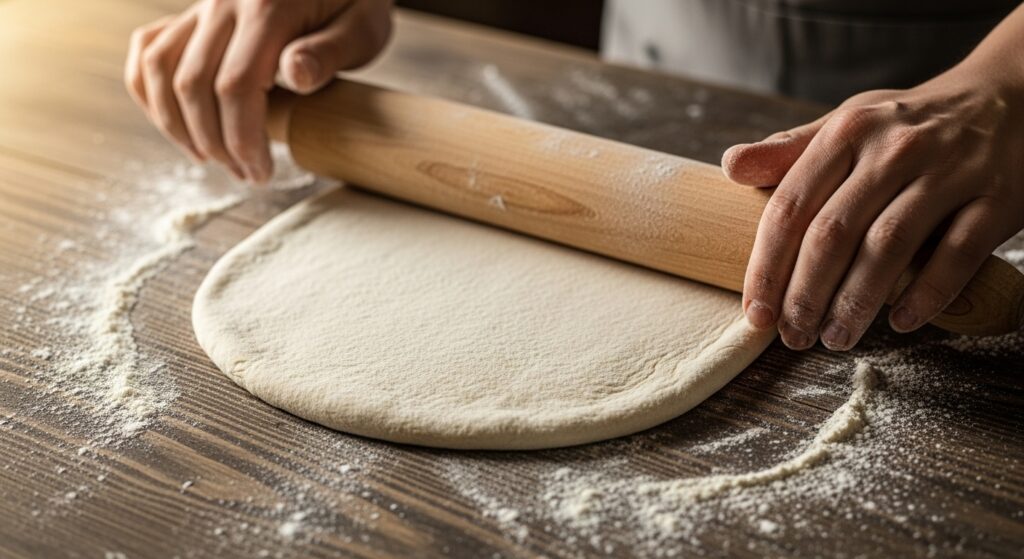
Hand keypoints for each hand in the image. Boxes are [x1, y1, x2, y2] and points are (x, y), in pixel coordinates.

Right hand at [125, 0, 392, 181]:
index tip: (262, 172)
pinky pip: (149, 48)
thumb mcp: (363, 27)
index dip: (242, 138)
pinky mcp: (193, 13)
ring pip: (161, 69)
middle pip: (193, 84)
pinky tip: (176, 123)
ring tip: (212, 158)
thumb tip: (294, 75)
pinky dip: (150, 90)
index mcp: (268, 6)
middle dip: (215, 142)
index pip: (236, 85)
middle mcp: (224, 1)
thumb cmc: (357, 2)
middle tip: (247, 174)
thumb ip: (329, 52)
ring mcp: (203, 5)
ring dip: (178, 125)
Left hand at [722, 66, 1023, 350]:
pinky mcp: (996, 199)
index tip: (755, 312)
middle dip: (805, 295)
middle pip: (833, 234)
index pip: (791, 207)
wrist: (1009, 98)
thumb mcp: (848, 124)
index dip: (766, 266)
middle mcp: (894, 149)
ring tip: (835, 339)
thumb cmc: (908, 125)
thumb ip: (790, 151)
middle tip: (793, 336)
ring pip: (888, 247)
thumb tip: (730, 167)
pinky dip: (926, 294)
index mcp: (847, 132)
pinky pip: (955, 255)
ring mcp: (948, 173)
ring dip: (856, 303)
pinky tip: (900, 322)